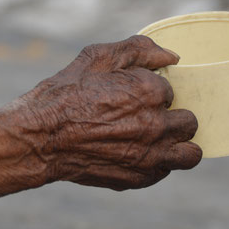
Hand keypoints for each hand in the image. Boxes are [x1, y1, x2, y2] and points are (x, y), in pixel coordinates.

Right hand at [0, 35, 200, 200]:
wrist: (38, 139)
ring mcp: (150, 156)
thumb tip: (172, 57)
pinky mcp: (139, 179)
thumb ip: (139, 49)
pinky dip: (158, 163)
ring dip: (178, 144)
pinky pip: (166, 171)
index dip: (152, 91)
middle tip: (148, 116)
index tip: (134, 95)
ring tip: (158, 139)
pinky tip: (137, 154)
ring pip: (190, 153)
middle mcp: (156, 125)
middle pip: (188, 121)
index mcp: (149, 91)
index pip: (172, 90)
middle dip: (171, 116)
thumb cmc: (63, 94)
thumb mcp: (97, 57)